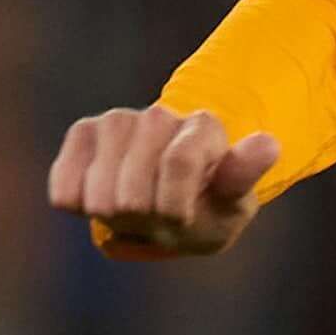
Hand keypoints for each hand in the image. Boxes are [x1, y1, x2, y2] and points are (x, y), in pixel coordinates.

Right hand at [51, 106, 279, 260]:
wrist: (168, 203)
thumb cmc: (205, 208)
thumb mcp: (232, 205)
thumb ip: (243, 175)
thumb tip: (269, 143)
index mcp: (205, 128)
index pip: (178, 163)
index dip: (174, 208)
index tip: (181, 218)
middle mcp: (161, 116)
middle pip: (134, 191)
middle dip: (144, 216)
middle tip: (158, 214)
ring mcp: (118, 121)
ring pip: (99, 193)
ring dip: (114, 214)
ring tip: (134, 207)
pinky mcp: (83, 133)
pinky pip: (67, 188)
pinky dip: (81, 205)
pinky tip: (99, 198)